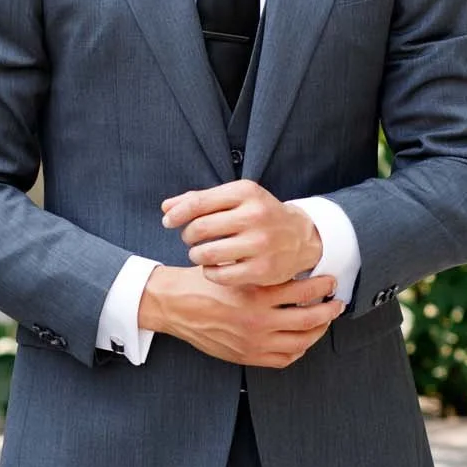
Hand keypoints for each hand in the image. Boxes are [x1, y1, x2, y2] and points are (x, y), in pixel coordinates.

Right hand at [139, 264, 341, 367]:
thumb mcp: (234, 268)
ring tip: (324, 321)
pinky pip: (283, 359)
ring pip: (301, 342)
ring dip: (318, 331)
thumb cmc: (202, 283)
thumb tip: (297, 271)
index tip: (330, 281)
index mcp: (256, 294)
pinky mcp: (247, 356)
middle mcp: (258, 320)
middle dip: (329, 310)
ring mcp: (254, 342)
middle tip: (336, 303)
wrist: (174, 305)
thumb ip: (262, 273)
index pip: (303, 290)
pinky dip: (298, 350)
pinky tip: (302, 340)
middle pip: (309, 319)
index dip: (323, 286)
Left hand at [161, 180, 320, 288]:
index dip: (177, 214)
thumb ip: (200, 200)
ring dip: (196, 254)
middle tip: (190, 239)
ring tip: (200, 253)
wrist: (301, 237)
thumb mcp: (236, 198)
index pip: (198, 202)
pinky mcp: (263, 269)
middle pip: (199, 228)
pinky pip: (220, 274)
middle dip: (187, 235)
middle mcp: (255, 216)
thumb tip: (166, 208)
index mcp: (245, 192)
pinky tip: (212, 267)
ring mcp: (260, 244)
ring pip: (207, 253)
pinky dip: (209, 272)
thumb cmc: (259, 215)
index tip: (168, 221)